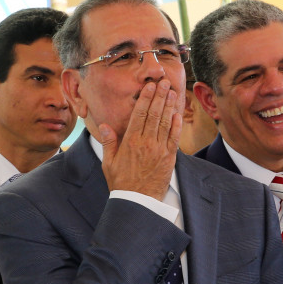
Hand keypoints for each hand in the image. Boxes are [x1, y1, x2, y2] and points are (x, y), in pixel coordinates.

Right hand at [98, 79, 182, 199]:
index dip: (146, 98)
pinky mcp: (169, 158)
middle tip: (164, 82)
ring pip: (166, 123)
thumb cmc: (121, 182)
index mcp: (131, 141)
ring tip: (172, 92)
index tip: (150, 87)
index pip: (140, 114)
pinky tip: (178, 113)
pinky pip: (174, 137)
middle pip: (155, 114)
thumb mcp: (109, 162)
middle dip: (160, 96)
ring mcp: (159, 150)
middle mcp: (146, 143)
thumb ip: (108, 142)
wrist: (138, 201)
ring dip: (169, 106)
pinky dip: (177, 124)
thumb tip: (105, 125)